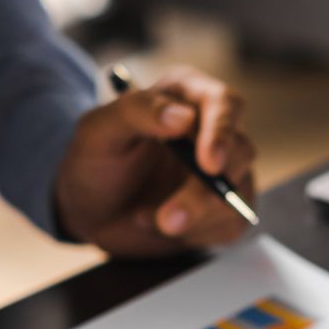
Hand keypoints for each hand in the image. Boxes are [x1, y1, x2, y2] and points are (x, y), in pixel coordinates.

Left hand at [54, 66, 256, 256]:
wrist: (90, 210)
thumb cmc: (93, 163)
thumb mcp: (98, 131)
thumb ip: (136, 112)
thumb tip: (183, 117)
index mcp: (186, 96)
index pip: (224, 104)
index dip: (221, 133)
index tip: (208, 164)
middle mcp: (211, 130)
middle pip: (239, 152)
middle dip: (204, 193)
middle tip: (168, 219)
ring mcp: (222, 170)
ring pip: (238, 193)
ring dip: (195, 217)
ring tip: (144, 219)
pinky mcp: (222, 207)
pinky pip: (231, 222)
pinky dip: (196, 233)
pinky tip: (161, 226)